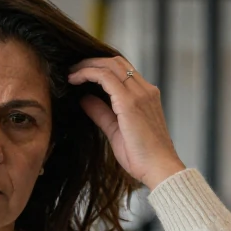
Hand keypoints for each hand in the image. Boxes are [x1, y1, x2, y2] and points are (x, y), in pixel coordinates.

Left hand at [68, 57, 184, 189]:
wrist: (159, 169)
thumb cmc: (142, 156)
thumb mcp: (115, 130)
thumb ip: (101, 113)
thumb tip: (85, 99)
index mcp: (146, 96)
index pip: (123, 70)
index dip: (100, 67)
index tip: (81, 73)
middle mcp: (145, 90)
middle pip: (116, 62)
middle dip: (91, 61)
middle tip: (72, 69)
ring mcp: (140, 94)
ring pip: (110, 65)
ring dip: (88, 65)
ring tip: (71, 74)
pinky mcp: (130, 102)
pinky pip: (105, 77)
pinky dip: (88, 73)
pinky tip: (74, 79)